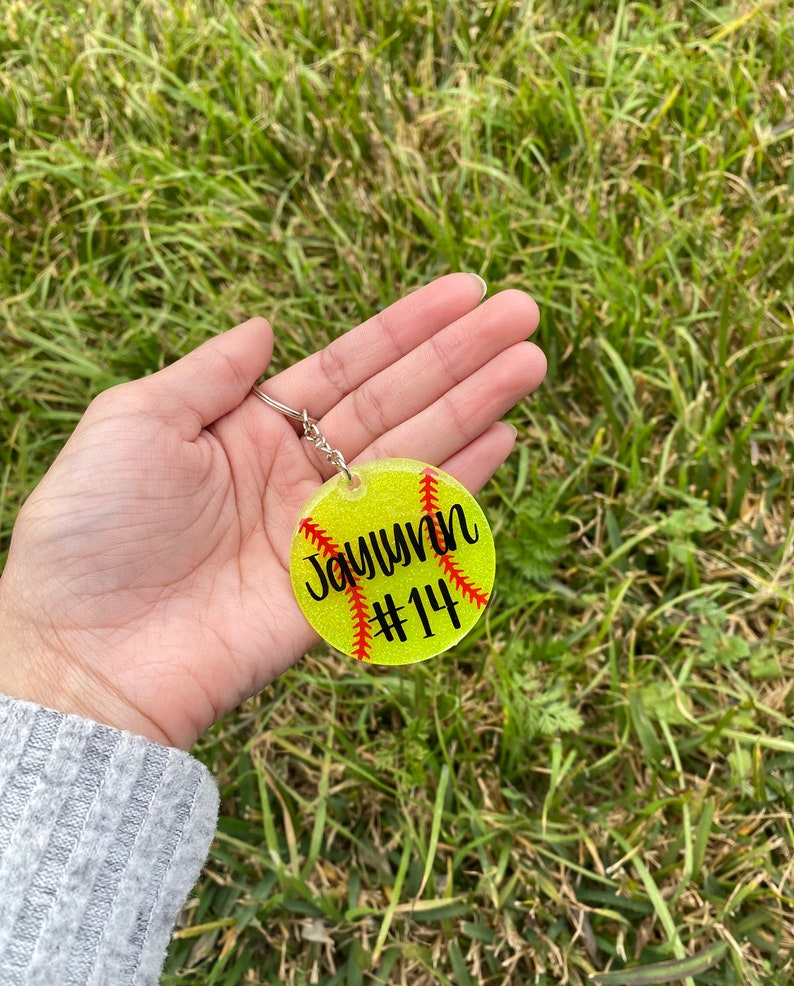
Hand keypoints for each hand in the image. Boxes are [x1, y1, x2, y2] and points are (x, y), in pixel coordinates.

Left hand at [0, 275, 544, 748]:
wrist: (84, 650)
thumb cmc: (92, 532)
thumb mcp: (134, 420)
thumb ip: (208, 373)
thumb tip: (264, 325)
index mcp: (249, 429)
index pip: (347, 366)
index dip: (406, 328)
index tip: (466, 290)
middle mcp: (294, 473)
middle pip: (395, 401)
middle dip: (459, 357)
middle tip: (525, 312)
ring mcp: (321, 528)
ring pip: (414, 453)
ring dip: (474, 407)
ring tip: (529, 362)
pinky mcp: (338, 584)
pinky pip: (409, 526)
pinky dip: (457, 485)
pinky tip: (501, 440)